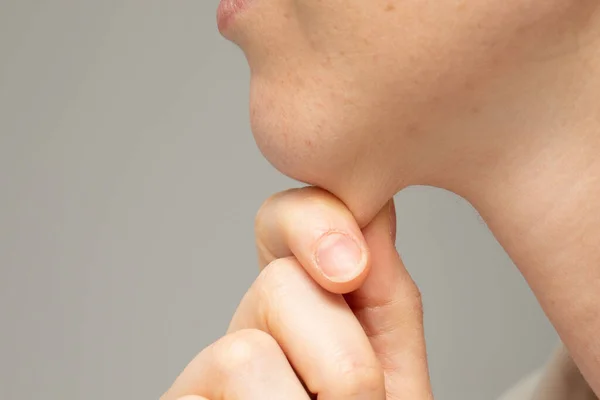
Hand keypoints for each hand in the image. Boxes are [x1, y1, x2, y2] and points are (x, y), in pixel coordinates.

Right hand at [162, 187, 432, 398]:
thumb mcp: (394, 375)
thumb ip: (384, 300)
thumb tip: (373, 212)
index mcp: (306, 308)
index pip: (287, 221)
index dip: (312, 222)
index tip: (351, 269)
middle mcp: (250, 328)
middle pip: (277, 284)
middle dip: (343, 359)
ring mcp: (206, 374)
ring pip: (245, 354)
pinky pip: (220, 389)